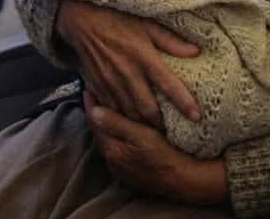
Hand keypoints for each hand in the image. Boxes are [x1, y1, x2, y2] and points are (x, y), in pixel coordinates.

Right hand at [57, 0, 200, 127]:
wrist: (82, 20)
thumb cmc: (118, 19)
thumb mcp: (147, 24)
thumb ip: (171, 40)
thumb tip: (196, 51)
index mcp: (143, 56)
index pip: (168, 84)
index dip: (184, 102)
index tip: (197, 116)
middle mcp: (127, 73)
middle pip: (148, 110)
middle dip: (161, 125)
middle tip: (175, 132)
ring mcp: (110, 83)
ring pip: (129, 115)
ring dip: (143, 126)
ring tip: (156, 132)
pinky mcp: (98, 87)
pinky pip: (112, 111)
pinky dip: (123, 120)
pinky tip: (132, 123)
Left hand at [84, 90, 228, 205]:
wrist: (181, 180)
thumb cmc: (164, 155)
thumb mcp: (142, 135)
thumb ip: (116, 123)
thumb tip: (94, 111)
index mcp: (112, 149)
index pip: (95, 123)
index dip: (91, 105)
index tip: (88, 89)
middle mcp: (112, 161)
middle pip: (100, 132)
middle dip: (97, 115)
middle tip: (96, 96)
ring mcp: (120, 168)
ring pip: (108, 141)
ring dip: (106, 126)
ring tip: (107, 109)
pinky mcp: (129, 172)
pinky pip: (117, 149)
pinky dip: (116, 136)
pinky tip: (122, 130)